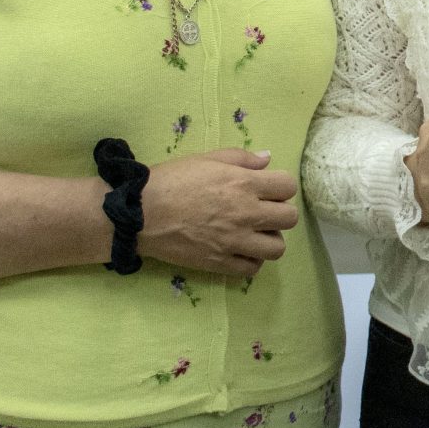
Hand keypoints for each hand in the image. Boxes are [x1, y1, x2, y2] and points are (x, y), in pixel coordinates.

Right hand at [137, 148, 298, 277]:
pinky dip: (251, 260)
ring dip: (269, 239)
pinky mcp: (221, 263)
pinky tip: (239, 250)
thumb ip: (241, 158)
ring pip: (277, 248)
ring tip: (253, 233)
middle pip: (289, 218)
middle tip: (262, 211)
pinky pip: (253, 269)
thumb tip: (268, 158)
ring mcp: (235, 241)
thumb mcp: (207, 158)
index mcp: (244, 184)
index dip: (280, 186)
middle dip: (280, 212)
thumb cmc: (172, 180)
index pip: (288, 186)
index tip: (267, 189)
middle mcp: (246, 214)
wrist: (140, 213)